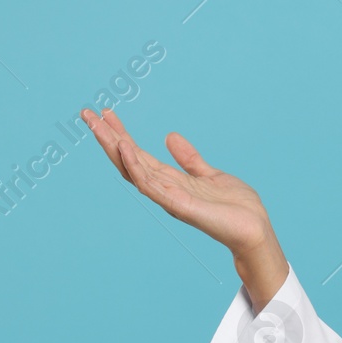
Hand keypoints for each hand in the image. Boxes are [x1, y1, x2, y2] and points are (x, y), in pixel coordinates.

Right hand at [82, 107, 288, 305]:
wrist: (254, 229)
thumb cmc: (235, 207)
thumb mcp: (210, 174)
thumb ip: (189, 158)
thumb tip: (170, 136)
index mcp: (170, 180)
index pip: (138, 155)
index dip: (121, 134)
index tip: (107, 113)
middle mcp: (163, 189)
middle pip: (128, 160)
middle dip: (107, 137)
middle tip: (87, 114)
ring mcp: (168, 197)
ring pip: (132, 169)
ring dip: (113, 146)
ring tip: (98, 124)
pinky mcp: (178, 205)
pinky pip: (150, 184)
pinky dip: (135, 166)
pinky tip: (124, 147)